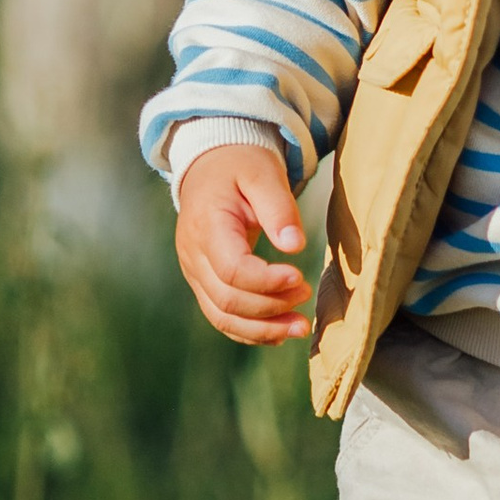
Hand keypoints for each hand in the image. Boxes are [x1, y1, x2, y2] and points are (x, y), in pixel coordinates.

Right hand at [175, 143, 313, 344]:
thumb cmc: (240, 166)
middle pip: (227, 299)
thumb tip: (295, 247)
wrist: (210, 166)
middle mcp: (193, 254)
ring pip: (221, 316)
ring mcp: (194, 271)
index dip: (266, 282)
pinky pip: (221, 316)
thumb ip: (278, 208)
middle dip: (270, 307)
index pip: (232, 269)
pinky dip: (249, 330)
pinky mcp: (202, 281)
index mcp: (206, 225)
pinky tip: (278, 333)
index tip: (299, 276)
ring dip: (262, 329)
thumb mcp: (263, 173)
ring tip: (300, 328)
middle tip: (306, 295)